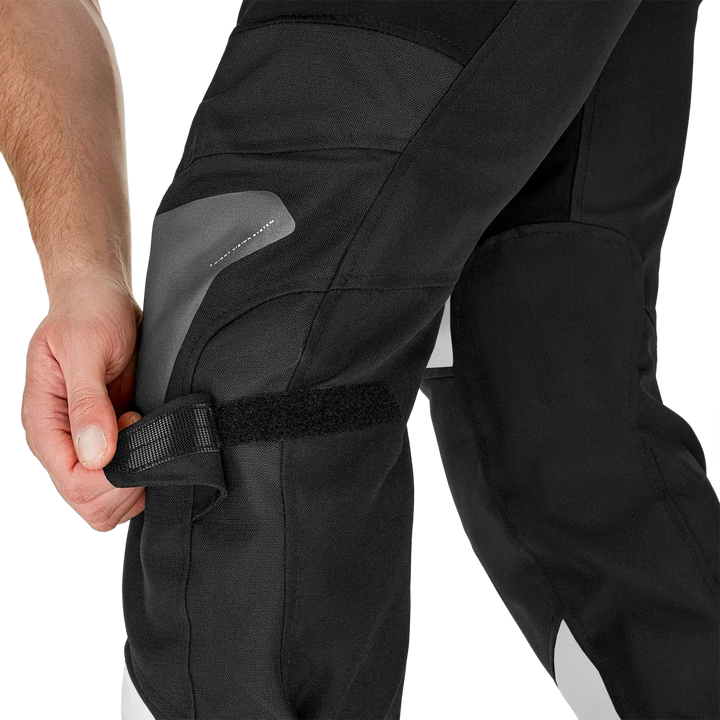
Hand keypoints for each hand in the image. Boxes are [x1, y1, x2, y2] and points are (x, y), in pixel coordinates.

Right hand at [20, 271, 144, 532]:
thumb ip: (87, 403)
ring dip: (137, 476)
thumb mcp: (84, 349)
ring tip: (142, 426)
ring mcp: (85, 445)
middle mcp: (62, 442)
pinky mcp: (109, 441)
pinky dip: (145, 469)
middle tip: (139, 429)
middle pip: (89, 503)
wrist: (99, 296)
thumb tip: (95, 456)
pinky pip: (127, 480)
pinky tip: (149, 433)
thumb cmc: (87, 313)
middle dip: (125, 480)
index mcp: (44, 425)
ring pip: (109, 501)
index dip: (111, 473)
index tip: (131, 427)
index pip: (73, 482)